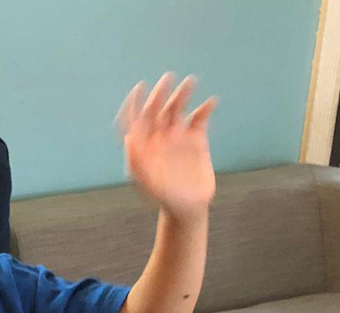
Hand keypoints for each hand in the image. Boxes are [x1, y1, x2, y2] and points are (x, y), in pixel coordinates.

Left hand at [116, 73, 217, 219]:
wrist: (188, 207)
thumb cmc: (163, 197)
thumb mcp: (147, 182)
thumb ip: (137, 162)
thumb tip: (129, 139)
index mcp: (143, 144)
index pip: (135, 118)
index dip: (135, 102)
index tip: (139, 87)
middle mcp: (158, 137)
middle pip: (157, 109)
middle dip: (160, 93)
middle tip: (168, 78)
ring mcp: (178, 137)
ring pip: (177, 110)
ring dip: (182, 95)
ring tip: (190, 81)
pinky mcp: (197, 140)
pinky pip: (199, 119)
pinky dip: (204, 109)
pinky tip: (210, 102)